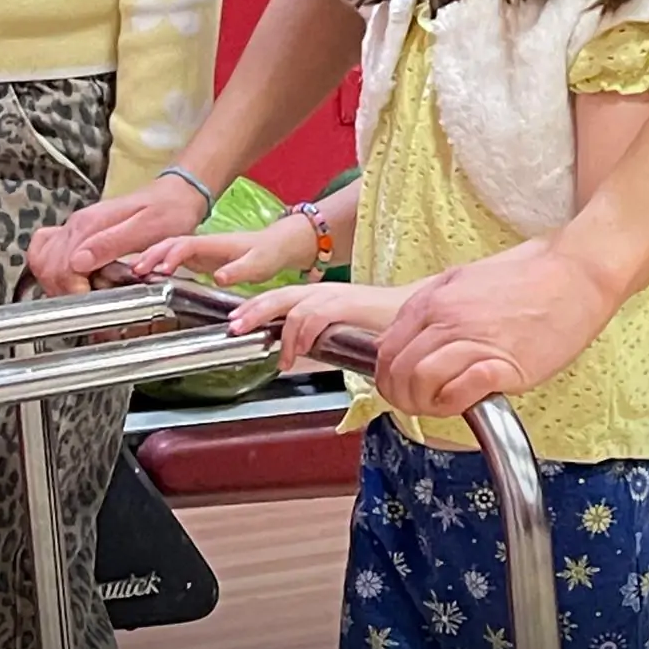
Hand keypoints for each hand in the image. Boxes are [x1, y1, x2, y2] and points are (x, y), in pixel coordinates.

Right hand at [27, 176, 208, 296]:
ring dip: (55, 283)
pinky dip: (50, 269)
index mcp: (91, 224)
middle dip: (63, 290)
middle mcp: (77, 224)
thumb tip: (77, 262)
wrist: (175, 195)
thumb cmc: (168, 212)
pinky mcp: (79, 232)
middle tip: (88, 303)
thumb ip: (111, 244)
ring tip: (81, 295)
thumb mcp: (148, 229)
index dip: (73, 289)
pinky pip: (47, 249)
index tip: (91, 301)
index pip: (62, 265)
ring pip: (42, 260)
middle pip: (47, 265)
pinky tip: (69, 280)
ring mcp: (75, 228)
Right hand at [133, 214, 316, 288]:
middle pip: (172, 243)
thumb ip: (239, 270)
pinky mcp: (200, 259)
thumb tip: (218, 277)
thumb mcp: (258, 264)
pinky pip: (175, 258)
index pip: (187, 244)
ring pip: (170, 249)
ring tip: (135, 272)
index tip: (159, 268)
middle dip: (152, 253)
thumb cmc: (268, 254)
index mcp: (215, 243)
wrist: (277, 245)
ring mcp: (201, 250)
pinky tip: (149, 274)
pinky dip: (160, 263)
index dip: (171, 254)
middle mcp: (204, 244)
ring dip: (152, 257)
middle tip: (135, 270)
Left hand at [229, 282, 415, 371]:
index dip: (256, 307)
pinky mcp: (350, 305)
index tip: (237, 321)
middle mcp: (324, 292)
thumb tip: (296, 356)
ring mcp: (336, 296)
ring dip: (277, 329)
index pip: (281, 297)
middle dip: (253, 310)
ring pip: (294, 305)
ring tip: (268, 350)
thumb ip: (319, 339)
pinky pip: (318, 314)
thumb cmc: (382, 325)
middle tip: (233, 327)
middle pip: (279, 295)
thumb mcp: (341, 331)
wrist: (415, 313)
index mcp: (320, 296)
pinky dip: (303, 332)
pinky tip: (297, 350)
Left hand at [374, 238, 618, 416]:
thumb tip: (407, 339)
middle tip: (419, 404)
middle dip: (401, 397)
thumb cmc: (526, 277)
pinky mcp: (504, 364)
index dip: (388, 377)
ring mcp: (474, 340)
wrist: (574, 273)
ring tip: (442, 405)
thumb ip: (432, 308)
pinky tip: (466, 401)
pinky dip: (454, 404)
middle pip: (398, 371)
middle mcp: (447, 318)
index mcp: (433, 299)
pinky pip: (459, 392)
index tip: (401, 388)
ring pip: (420, 383)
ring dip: (425, 404)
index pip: (386, 349)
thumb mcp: (463, 281)